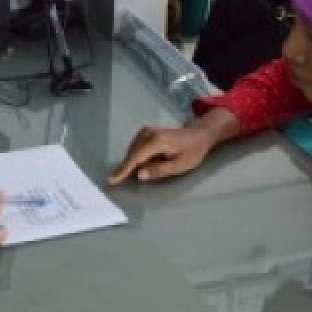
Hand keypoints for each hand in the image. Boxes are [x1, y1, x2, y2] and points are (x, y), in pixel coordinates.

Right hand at [108, 120, 228, 185]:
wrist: (199, 135)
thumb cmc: (192, 151)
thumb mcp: (180, 165)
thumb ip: (159, 170)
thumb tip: (139, 175)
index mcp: (157, 141)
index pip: (135, 158)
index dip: (123, 170)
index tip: (112, 180)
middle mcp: (148, 133)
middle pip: (132, 155)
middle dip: (127, 168)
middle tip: (124, 179)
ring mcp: (146, 131)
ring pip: (133, 151)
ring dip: (133, 163)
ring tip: (145, 169)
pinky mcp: (146, 133)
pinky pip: (136, 148)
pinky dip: (137, 158)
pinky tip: (147, 163)